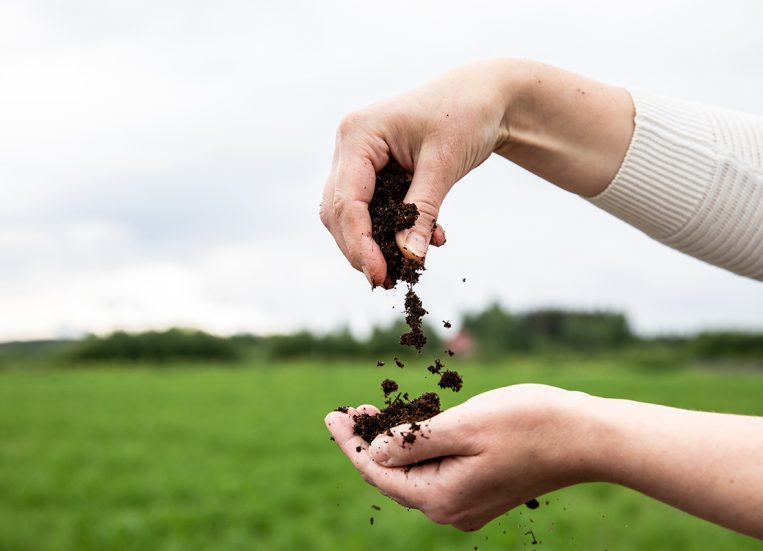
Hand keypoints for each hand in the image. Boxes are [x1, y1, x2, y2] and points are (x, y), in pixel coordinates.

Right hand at [319, 59, 633, 286]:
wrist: (488, 95)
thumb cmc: (467, 115)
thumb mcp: (444, 165)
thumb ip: (422, 213)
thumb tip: (409, 259)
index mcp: (359, 135)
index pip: (345, 200)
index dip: (358, 243)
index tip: (379, 275)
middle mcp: (351, 145)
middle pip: (338, 210)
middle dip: (359, 248)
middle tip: (386, 281)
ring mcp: (360, 157)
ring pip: (351, 214)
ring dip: (375, 243)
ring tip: (404, 269)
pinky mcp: (376, 170)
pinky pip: (374, 209)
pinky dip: (393, 230)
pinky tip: (429, 239)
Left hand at [324, 384, 594, 530]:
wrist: (585, 437)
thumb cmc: (527, 423)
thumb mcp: (462, 426)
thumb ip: (411, 442)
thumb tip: (372, 453)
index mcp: (441, 498)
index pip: (377, 472)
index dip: (350, 443)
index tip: (331, 415)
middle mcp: (450, 509)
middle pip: (392, 476)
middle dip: (367, 442)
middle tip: (348, 410)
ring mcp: (467, 503)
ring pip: (414, 474)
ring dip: (392, 444)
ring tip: (372, 414)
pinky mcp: (481, 490)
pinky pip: (435, 472)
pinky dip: (418, 449)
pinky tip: (411, 427)